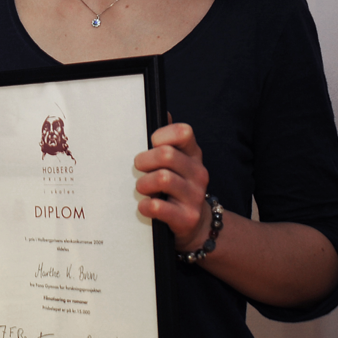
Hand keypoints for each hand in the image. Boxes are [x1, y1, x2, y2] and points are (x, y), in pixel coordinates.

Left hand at [134, 121, 211, 252]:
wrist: (196, 224)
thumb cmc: (177, 187)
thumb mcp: (177, 162)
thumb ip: (168, 140)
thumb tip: (162, 112)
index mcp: (193, 155)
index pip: (183, 132)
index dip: (162, 135)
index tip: (151, 144)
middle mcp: (198, 173)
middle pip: (166, 155)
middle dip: (145, 160)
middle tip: (139, 168)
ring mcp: (194, 196)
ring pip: (162, 178)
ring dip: (143, 183)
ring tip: (142, 188)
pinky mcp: (187, 218)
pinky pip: (159, 207)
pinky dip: (146, 206)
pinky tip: (145, 206)